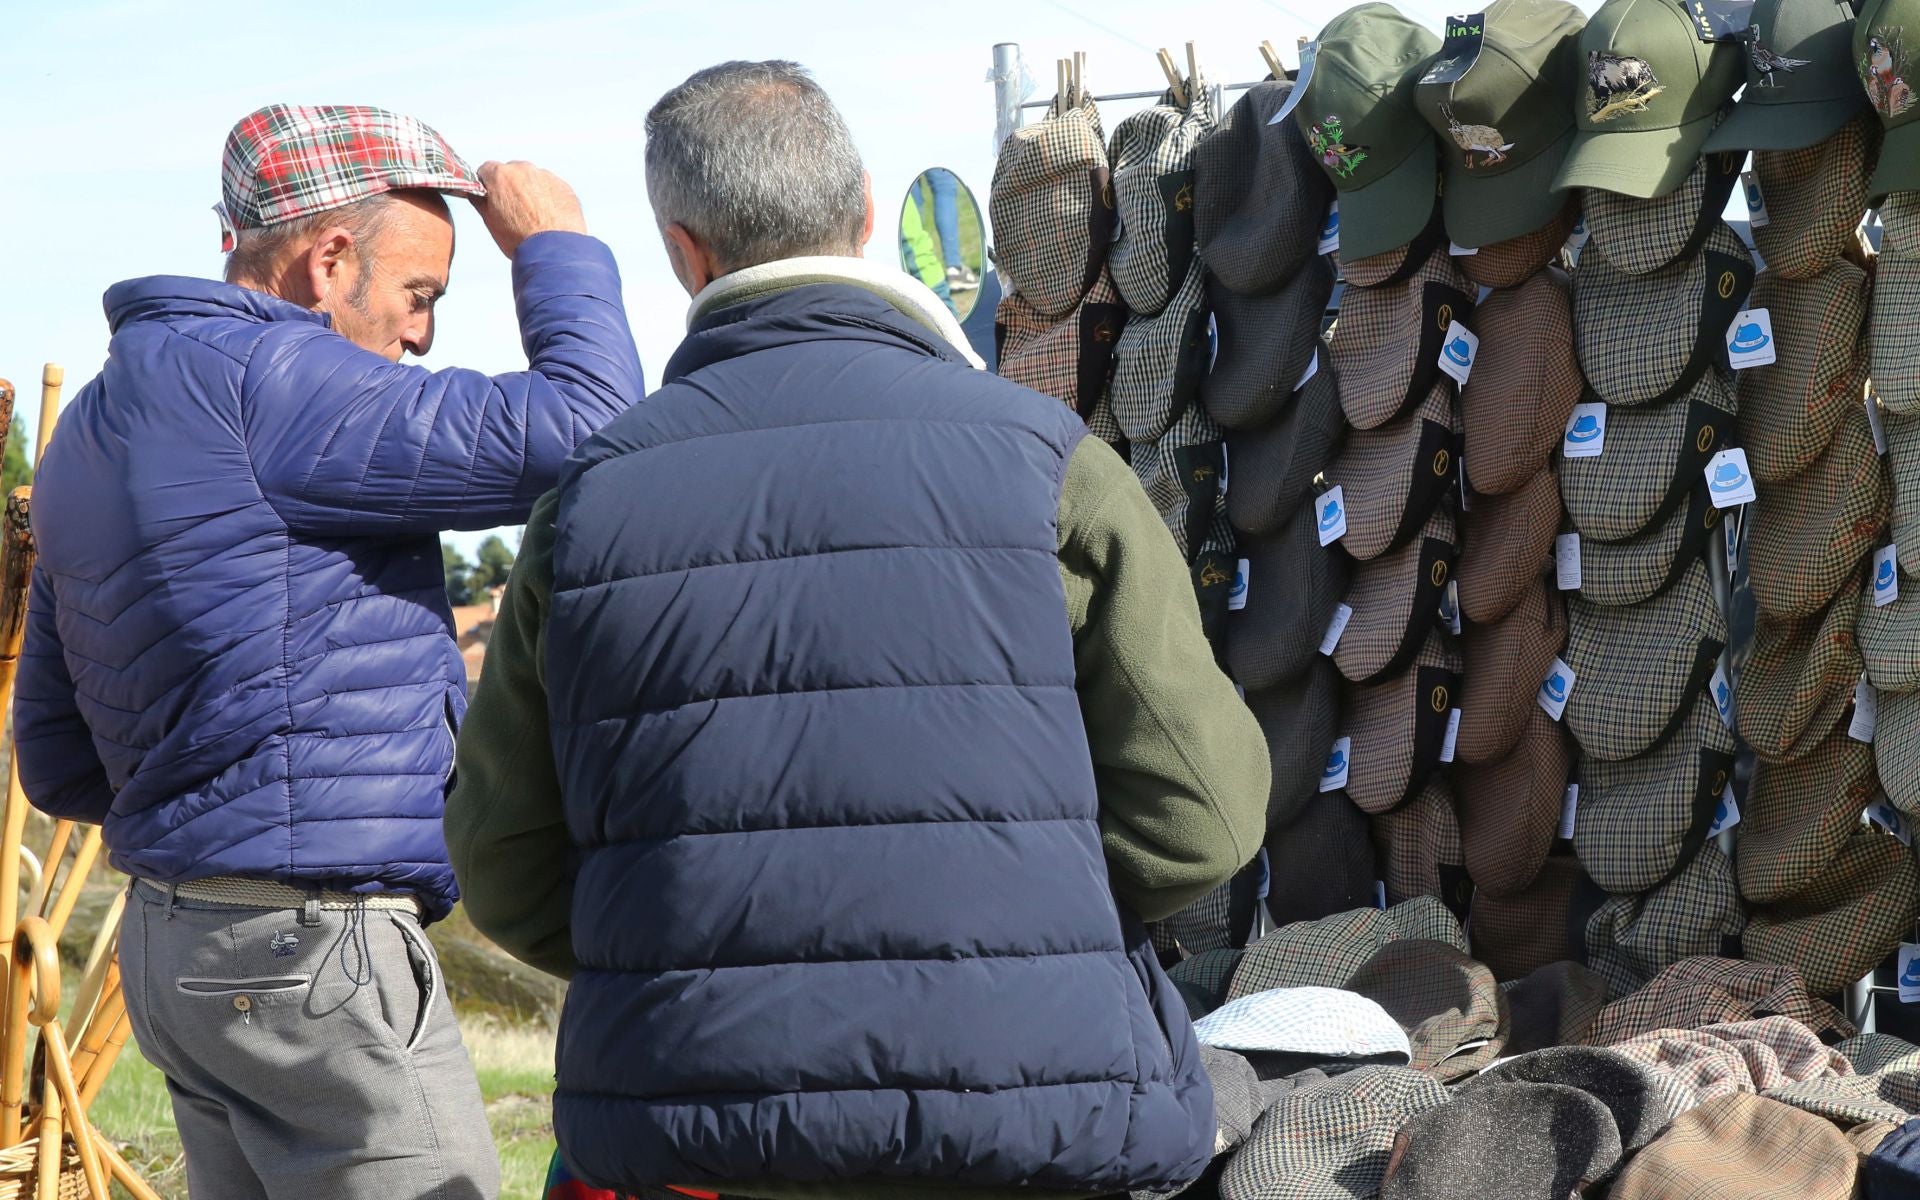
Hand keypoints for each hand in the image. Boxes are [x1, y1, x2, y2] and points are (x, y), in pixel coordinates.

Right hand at [472, 161, 587, 257]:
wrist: (554, 251)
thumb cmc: (520, 238)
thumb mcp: (490, 221)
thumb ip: (480, 200)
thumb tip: (476, 193)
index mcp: (501, 175)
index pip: (487, 170)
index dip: (487, 184)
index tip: (491, 196)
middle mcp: (524, 170)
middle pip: (512, 172)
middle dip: (511, 186)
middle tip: (514, 209)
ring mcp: (546, 176)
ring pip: (533, 178)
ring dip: (531, 190)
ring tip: (534, 216)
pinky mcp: (563, 186)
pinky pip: (551, 187)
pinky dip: (549, 197)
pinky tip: (549, 216)